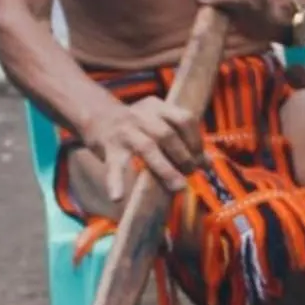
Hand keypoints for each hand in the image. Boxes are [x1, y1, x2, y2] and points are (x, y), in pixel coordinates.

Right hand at [85, 96, 205, 201]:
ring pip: (147, 147)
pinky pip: (114, 166)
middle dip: (183, 156)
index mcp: (157, 107)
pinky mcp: (108, 148)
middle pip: (167, 134)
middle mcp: (141, 115)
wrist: (96, 116)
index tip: (201, 160)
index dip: (196, 140)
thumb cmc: (135, 126)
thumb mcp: (158, 123)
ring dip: (166, 169)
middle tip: (190, 173)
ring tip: (178, 187)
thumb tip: (208, 164)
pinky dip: (115, 182)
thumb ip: (181, 140)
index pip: (184, 118)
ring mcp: (124, 131)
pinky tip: (118, 197)